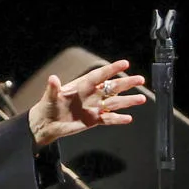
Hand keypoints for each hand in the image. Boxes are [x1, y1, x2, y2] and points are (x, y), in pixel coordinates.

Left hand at [28, 59, 146, 146]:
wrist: (47, 124)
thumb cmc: (47, 107)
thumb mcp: (49, 97)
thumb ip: (53, 89)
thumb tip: (53, 78)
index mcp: (81, 86)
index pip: (99, 75)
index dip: (111, 70)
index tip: (125, 64)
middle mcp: (91, 95)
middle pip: (111, 88)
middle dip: (126, 83)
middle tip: (140, 79)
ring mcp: (94, 107)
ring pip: (114, 103)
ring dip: (128, 101)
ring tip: (141, 99)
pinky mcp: (94, 120)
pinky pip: (108, 119)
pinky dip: (118, 119)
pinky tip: (128, 118)